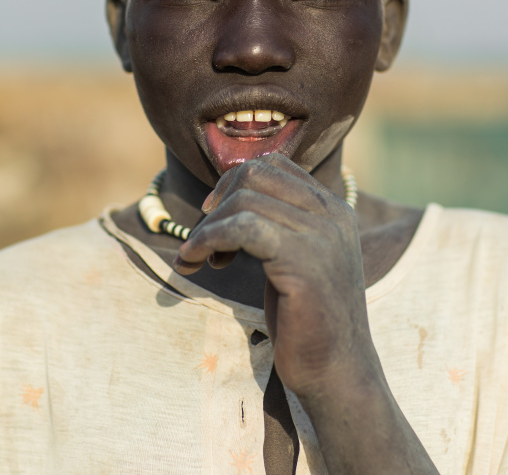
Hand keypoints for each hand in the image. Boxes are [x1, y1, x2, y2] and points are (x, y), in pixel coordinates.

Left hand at [174, 153, 376, 397]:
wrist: (337, 372)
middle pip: (255, 174)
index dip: (233, 183)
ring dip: (206, 228)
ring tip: (196, 259)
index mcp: (333, 208)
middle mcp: (332, 213)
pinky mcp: (304, 262)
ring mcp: (321, 235)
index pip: (274, 164)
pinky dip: (209, 238)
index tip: (213, 216)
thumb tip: (225, 197)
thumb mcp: (295, 256)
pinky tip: (194, 261)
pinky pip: (243, 228)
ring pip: (244, 200)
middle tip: (201, 241)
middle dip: (216, 203)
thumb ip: (276, 222)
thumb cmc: (306, 318)